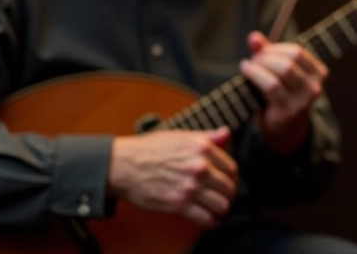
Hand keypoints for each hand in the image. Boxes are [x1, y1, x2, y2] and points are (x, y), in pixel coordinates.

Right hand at [108, 127, 236, 227]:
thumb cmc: (149, 149)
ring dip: (221, 210)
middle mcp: (200, 167)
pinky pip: (206, 218)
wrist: (124, 165)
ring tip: (217, 210)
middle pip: (229, 188)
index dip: (231, 178)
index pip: (231, 168)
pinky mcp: (179, 204)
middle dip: (228, 195)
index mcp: (203, 149)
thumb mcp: (181, 136)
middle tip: (223, 197)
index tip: (227, 183)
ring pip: (222, 205)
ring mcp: (190, 187)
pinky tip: (209, 220)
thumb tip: (226, 133)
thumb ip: (207, 137)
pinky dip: (211, 222)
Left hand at [239, 31, 326, 153]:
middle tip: (253, 60)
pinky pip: (271, 86)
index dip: (275, 48)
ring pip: (283, 71)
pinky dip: (256, 74)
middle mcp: (315, 86)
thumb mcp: (277, 70)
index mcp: (318, 73)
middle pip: (290, 60)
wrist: (284, 129)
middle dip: (267, 57)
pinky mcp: (288, 110)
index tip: (260, 51)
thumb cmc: (281, 94)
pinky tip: (245, 71)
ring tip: (248, 66)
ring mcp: (303, 100)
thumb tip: (253, 37)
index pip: (297, 52)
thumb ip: (266, 52)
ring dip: (260, 65)